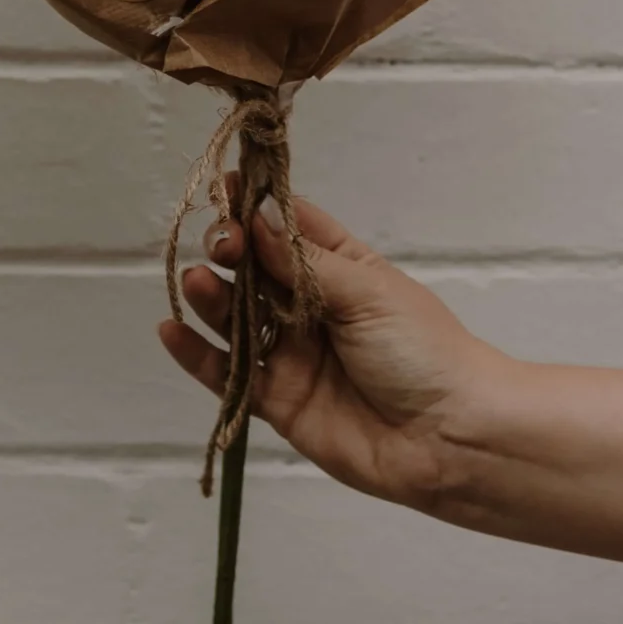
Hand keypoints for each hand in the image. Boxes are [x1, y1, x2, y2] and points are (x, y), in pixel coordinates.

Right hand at [158, 188, 500, 515]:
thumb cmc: (422, 349)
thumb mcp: (367, 292)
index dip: (256, 205)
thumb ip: (303, 264)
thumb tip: (256, 219)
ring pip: (237, 320)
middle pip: (255, 271)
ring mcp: (293, 355)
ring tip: (195, 281)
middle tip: (221, 245)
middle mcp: (311, 308)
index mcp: (342, 269)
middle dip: (231, 251)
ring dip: (211, 298)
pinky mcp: (280, 403)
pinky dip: (197, 355)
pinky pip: (229, 376)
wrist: (451, 438)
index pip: (290, 226)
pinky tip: (171, 330)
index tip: (225, 185)